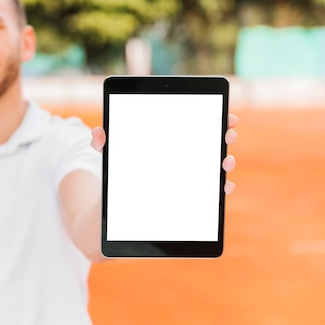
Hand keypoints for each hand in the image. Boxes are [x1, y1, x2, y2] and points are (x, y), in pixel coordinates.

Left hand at [90, 113, 238, 193]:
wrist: (115, 207)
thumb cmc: (119, 173)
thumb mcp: (111, 156)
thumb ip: (103, 144)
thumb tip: (97, 133)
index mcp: (170, 139)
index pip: (198, 122)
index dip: (216, 117)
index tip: (227, 116)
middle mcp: (185, 155)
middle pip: (212, 142)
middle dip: (224, 137)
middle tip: (227, 136)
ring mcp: (189, 175)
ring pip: (214, 167)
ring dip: (225, 163)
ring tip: (224, 162)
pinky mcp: (190, 196)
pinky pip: (210, 192)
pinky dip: (220, 188)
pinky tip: (222, 187)